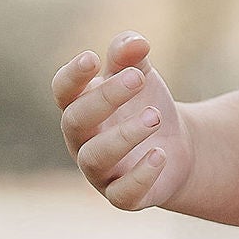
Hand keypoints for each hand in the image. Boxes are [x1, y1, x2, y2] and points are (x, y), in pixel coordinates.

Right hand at [51, 34, 192, 210]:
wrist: (175, 148)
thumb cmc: (145, 105)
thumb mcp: (140, 75)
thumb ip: (131, 56)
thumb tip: (136, 42)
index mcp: (79, 106)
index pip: (63, 91)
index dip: (72, 76)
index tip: (93, 58)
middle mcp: (81, 140)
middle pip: (76, 120)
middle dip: (105, 98)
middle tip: (139, 78)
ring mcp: (98, 171)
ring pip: (95, 158)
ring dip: (124, 135)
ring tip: (155, 117)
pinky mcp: (122, 196)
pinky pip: (122, 193)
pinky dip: (140, 176)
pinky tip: (159, 155)